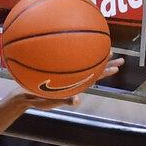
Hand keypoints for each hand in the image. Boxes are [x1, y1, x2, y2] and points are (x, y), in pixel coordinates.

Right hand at [8, 58, 125, 112]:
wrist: (24, 96)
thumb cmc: (38, 100)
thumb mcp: (51, 101)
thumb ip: (65, 101)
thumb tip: (78, 101)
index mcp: (76, 85)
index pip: (95, 77)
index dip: (106, 72)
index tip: (117, 68)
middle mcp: (74, 78)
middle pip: (95, 69)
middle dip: (108, 63)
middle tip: (121, 59)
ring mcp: (67, 74)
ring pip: (85, 63)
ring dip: (97, 56)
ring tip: (107, 49)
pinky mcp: (58, 70)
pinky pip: (70, 59)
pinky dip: (75, 51)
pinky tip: (72, 43)